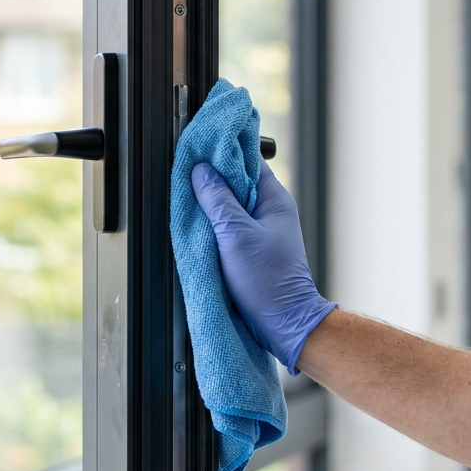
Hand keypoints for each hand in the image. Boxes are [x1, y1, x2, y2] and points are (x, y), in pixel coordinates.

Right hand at [191, 160, 335, 372]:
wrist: (282, 322)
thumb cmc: (268, 282)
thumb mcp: (236, 235)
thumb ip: (217, 201)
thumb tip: (201, 171)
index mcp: (275, 199)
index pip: (248, 161)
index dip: (224, 153)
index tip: (200, 149)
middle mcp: (270, 211)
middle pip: (237, 182)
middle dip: (213, 179)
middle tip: (188, 175)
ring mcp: (261, 230)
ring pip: (231, 205)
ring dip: (212, 204)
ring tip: (191, 200)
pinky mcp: (251, 248)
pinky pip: (229, 226)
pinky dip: (214, 225)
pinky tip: (200, 227)